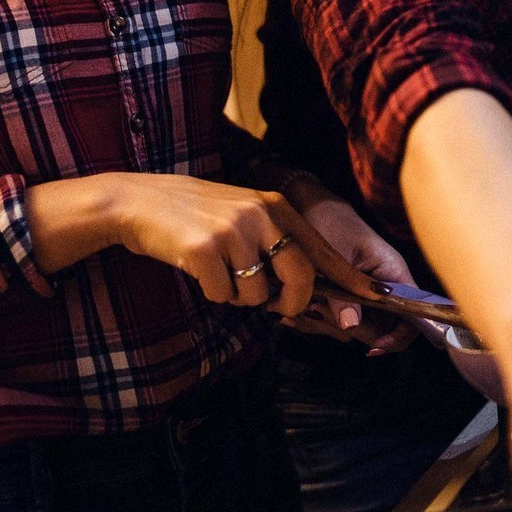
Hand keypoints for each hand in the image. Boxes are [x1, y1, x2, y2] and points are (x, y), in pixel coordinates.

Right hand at [27, 173, 320, 315]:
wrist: (141, 202)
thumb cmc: (196, 216)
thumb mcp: (244, 216)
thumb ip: (276, 243)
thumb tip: (307, 288)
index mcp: (276, 206)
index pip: (322, 249)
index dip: (347, 278)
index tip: (371, 297)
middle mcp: (260, 215)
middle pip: (299, 277)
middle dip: (291, 303)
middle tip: (276, 308)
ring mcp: (233, 231)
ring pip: (257, 294)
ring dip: (240, 296)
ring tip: (220, 270)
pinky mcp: (204, 250)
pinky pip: (224, 296)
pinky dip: (213, 293)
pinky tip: (199, 270)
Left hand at [278, 181, 416, 353]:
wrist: (304, 203)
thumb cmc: (327, 220)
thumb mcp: (335, 257)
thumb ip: (344, 294)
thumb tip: (351, 327)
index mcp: (392, 273)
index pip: (414, 314)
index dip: (399, 336)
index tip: (374, 347)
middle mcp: (381, 287)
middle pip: (379, 328)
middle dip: (349, 329)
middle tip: (318, 314)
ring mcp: (361, 292)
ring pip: (353, 327)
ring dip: (325, 324)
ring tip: (301, 308)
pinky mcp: (342, 295)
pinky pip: (334, 320)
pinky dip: (314, 320)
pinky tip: (296, 310)